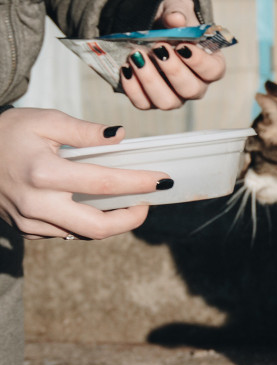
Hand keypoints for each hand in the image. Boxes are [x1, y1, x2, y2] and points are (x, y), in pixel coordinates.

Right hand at [0, 108, 169, 239]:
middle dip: (131, 218)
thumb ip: (84, 131)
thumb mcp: (44, 120)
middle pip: (97, 227)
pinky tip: (100, 208)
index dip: (138, 183)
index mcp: (43, 173)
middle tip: (148, 202)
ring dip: (113, 222)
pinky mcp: (27, 229)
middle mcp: (36, 203)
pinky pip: (67, 233)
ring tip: (129, 203)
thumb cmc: (7, 133)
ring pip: (84, 234)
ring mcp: (30, 221)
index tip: (162, 180)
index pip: (103, 184)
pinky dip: (89, 224)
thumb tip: (120, 136)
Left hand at [119, 0, 226, 109]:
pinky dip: (132, 87)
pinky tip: (126, 68)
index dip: (200, 62)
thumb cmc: (170, 24)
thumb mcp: (175, 12)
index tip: (182, 46)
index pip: (213, 71)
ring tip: (137, 57)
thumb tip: (176, 20)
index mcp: (209, 65)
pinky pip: (143, 103)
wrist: (150, 32)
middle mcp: (195, 86)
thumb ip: (177, 14)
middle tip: (158, 48)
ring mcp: (174, 96)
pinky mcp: (151, 100)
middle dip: (173, 70)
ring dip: (150, 80)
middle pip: (191, 90)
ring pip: (167, 102)